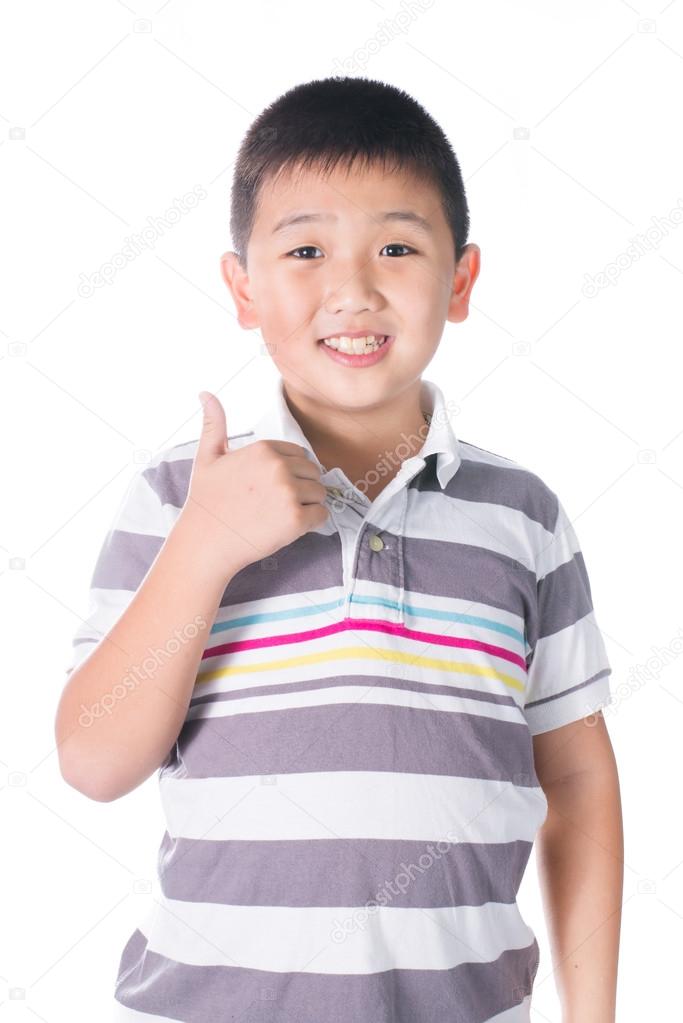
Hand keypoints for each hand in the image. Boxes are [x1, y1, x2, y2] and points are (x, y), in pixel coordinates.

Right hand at [177, 390, 329, 580]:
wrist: (205, 542)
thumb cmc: (206, 502)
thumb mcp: (207, 457)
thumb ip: (214, 424)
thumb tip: (205, 393)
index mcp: (264, 449)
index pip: (299, 454)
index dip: (291, 471)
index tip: (274, 487)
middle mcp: (279, 467)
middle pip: (313, 472)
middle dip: (302, 487)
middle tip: (278, 504)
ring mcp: (289, 493)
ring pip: (320, 493)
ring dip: (309, 504)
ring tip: (283, 515)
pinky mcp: (296, 519)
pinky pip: (322, 515)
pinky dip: (313, 522)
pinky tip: (291, 526)